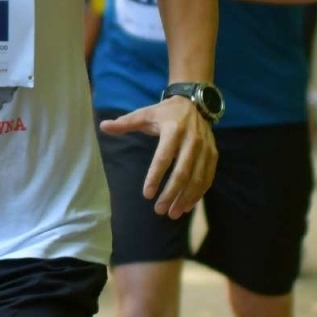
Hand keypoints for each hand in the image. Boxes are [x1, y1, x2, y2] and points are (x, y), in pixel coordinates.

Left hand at [99, 97, 217, 217]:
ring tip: (172, 213)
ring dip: (186, 198)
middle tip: (159, 210)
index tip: (147, 195)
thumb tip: (103, 126)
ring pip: (197, 179)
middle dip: (171, 194)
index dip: (155, 177)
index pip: (163, 157)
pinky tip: (187, 206)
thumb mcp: (145, 114)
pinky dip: (198, 194)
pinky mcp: (214, 155)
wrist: (195, 103)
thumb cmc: (165, 112)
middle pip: (182, 172)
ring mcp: (205, 148)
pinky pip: (208, 178)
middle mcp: (192, 140)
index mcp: (173, 130)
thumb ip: (125, 123)